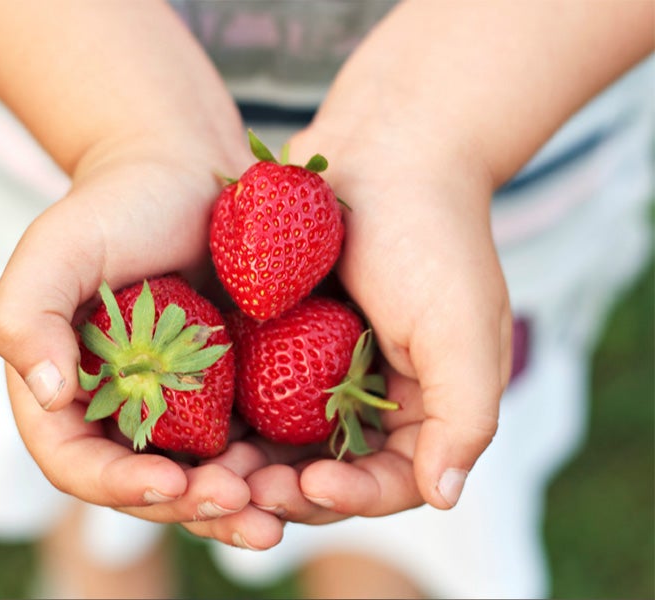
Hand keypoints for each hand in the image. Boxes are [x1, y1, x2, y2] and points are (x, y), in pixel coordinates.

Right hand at [0, 140, 284, 548]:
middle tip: (238, 505)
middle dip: (190, 508)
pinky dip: (269, 465)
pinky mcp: (228, 389)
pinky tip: (300, 473)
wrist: (186, 173)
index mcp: (68, 392)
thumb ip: (26, 317)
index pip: (78, 463)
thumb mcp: (56, 249)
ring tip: (272, 514)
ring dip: (235, 504)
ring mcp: (179, 405)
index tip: (167, 483)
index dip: (117, 486)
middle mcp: (121, 410)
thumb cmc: (115, 207)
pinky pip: (248, 440)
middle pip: (147, 485)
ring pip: (202, 476)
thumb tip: (50, 395)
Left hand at [241, 121, 512, 523]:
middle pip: (327, 471)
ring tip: (212, 468)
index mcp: (424, 408)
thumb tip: (445, 496)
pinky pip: (252, 394)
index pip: (391, 481)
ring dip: (248, 465)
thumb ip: (465, 415)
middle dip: (286, 490)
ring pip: (280, 443)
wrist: (386, 150)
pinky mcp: (282, 342)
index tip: (310, 484)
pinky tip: (196, 422)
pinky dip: (228, 415)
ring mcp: (323, 372)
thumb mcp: (463, 327)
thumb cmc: (432, 236)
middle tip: (242, 490)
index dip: (352, 497)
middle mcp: (372, 399)